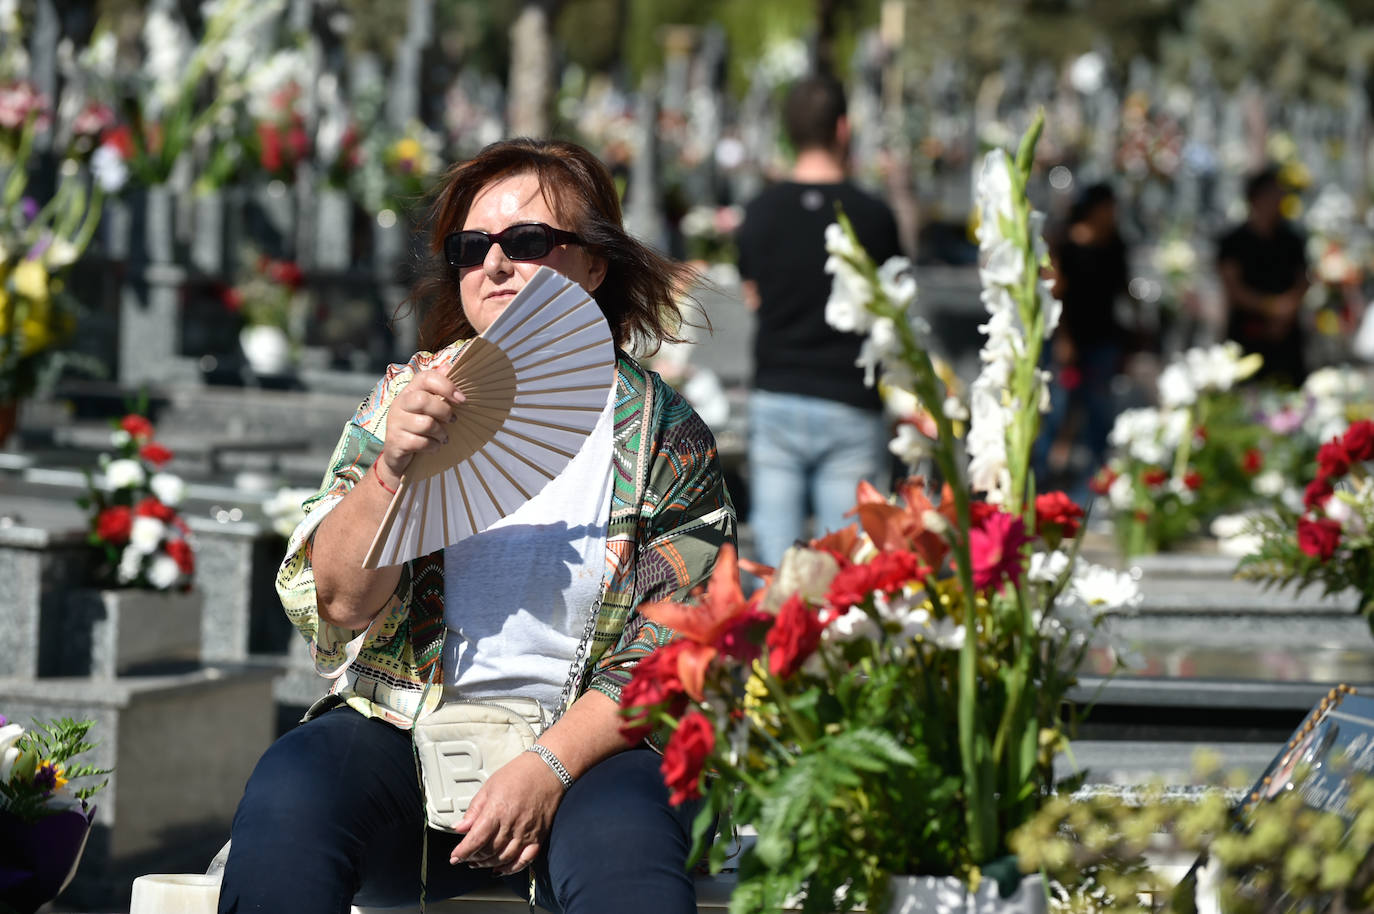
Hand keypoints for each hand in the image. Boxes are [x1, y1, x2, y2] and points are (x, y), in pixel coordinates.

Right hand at [378, 369, 465, 485]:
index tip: (462, 399)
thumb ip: (438, 387)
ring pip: (425, 424)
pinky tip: (434, 446)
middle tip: (452, 420)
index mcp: (409, 391)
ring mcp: (395, 423)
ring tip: (443, 437)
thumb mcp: (428, 407)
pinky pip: (421, 442)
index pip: (425, 377)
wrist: (398, 455)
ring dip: (441, 433)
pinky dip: (433, 446)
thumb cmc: (418, 427)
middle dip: (444, 411)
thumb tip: (449, 366)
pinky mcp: (395, 441)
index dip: (446, 385)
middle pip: (423, 399)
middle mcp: (399, 404)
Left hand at [450, 751, 564, 875]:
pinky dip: (511, 868)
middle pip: (488, 851)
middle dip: (473, 858)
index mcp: (497, 811)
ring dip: (488, 864)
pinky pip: (524, 860)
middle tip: (466, 857)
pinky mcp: (539, 836)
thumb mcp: (489, 787)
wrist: (548, 769)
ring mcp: (526, 832)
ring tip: (480, 862)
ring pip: (503, 858)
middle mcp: (511, 824)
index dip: (462, 852)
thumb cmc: (519, 774)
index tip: (455, 857)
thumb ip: (474, 810)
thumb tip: (459, 827)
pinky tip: (501, 868)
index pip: (475, 840)